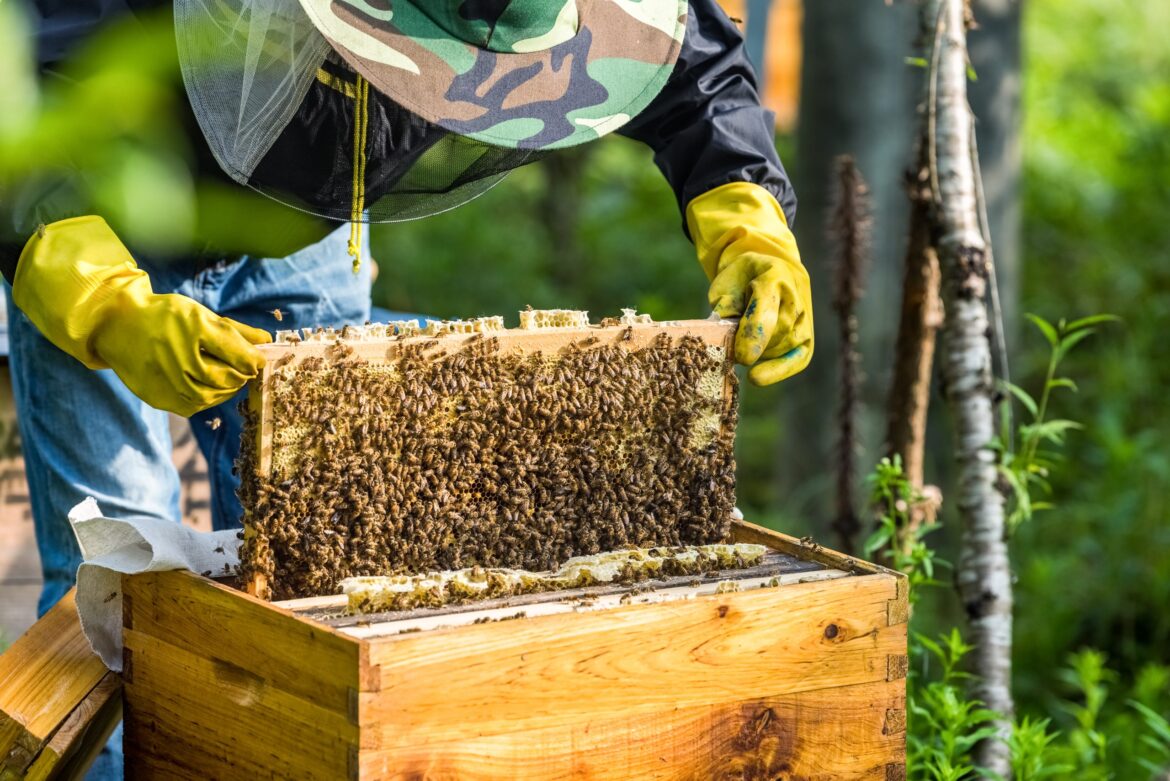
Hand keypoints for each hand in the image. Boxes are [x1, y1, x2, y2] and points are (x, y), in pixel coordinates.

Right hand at [14, 216, 270, 415]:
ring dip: (226, 391)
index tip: (259, 361)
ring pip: (210, 396)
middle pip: (225, 378)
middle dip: (241, 376)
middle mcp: (178, 354)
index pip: (238, 353)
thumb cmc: (165, 315)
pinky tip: (208, 389)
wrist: (116, 324)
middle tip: (244, 371)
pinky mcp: (155, 395)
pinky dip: (206, 401)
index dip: (254, 360)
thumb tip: (268, 340)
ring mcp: (164, 378)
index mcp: (193, 327)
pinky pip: (191, 406)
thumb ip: (235, 330)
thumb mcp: (199, 313)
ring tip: (228, 380)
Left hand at [686, 182, 812, 385]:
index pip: (766, 307)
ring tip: (742, 343)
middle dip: (752, 345)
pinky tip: (758, 378)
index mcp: (774, 274)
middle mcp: (795, 296)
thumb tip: (726, 330)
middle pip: (775, 332)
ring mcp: (804, 318)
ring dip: (759, 353)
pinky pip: (797, 359)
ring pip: (782, 346)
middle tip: (729, 347)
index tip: (743, 357)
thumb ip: (726, 303)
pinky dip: (778, 371)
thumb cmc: (742, 280)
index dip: (755, 333)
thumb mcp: (727, 282)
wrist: (770, 272)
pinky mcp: (806, 339)